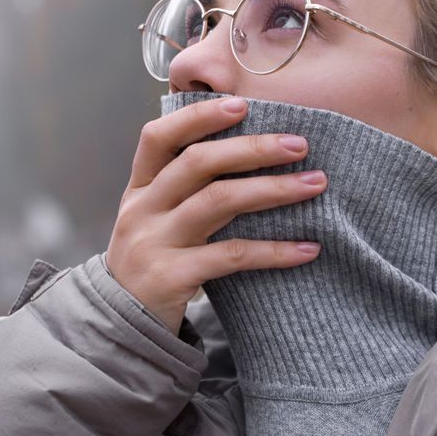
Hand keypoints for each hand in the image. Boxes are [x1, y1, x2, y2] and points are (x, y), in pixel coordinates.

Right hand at [106, 95, 325, 334]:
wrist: (121, 330)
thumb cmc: (153, 266)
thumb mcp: (155, 222)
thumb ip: (184, 191)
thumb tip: (249, 153)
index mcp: (139, 190)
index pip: (158, 137)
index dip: (198, 117)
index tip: (242, 104)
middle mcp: (142, 210)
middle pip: (197, 163)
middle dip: (252, 148)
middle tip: (299, 144)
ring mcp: (154, 243)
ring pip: (218, 202)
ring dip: (272, 189)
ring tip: (315, 184)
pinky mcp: (171, 277)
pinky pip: (231, 256)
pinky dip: (274, 250)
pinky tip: (308, 249)